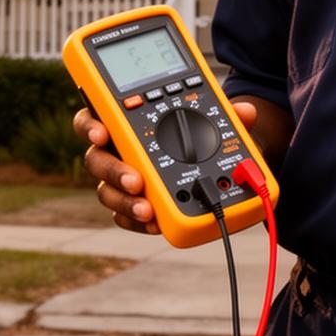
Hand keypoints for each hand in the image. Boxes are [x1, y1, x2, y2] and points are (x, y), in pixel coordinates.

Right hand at [75, 100, 263, 234]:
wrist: (220, 168)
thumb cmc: (206, 136)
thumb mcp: (219, 122)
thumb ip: (227, 114)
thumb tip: (246, 111)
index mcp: (128, 121)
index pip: (96, 116)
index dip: (89, 124)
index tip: (101, 132)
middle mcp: (119, 150)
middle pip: (96, 159)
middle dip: (113, 171)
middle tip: (137, 181)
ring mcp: (124, 180)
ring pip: (107, 192)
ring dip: (124, 202)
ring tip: (148, 211)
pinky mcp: (134, 206)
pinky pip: (124, 217)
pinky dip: (137, 222)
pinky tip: (155, 224)